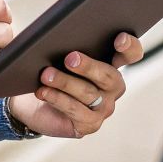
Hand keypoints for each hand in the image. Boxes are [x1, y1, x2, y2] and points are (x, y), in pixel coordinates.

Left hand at [6, 32, 143, 137]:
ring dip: (65, 82)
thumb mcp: (56, 55)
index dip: (129, 46)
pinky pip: (75, 110)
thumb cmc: (49, 72)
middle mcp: (112, 86)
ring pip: (88, 93)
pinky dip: (57, 98)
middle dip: (89, 66)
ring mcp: (104, 107)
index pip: (130, 53)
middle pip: (109, 75)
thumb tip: (52, 37)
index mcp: (111, 63)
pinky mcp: (90, 124)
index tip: (119, 40)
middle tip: (70, 58)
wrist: (32, 104)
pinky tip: (43, 91)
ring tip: (46, 74)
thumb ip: (63, 45)